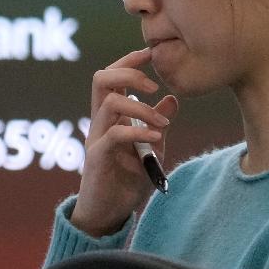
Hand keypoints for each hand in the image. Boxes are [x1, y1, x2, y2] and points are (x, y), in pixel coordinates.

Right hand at [69, 48, 179, 236]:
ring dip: (141, 107)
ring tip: (163, 123)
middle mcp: (99, 123)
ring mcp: (95, 139)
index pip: (111, 77)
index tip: (151, 53)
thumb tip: (172, 99)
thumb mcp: (150, 150)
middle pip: (101, 79)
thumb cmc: (125, 182)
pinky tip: (156, 139)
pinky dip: (138, 132)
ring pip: (110, 103)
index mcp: (109, 117)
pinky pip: (115, 135)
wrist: (107, 215)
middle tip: (154, 85)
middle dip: (129, 73)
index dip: (129, 61)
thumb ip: (156, 125)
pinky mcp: (97, 158)